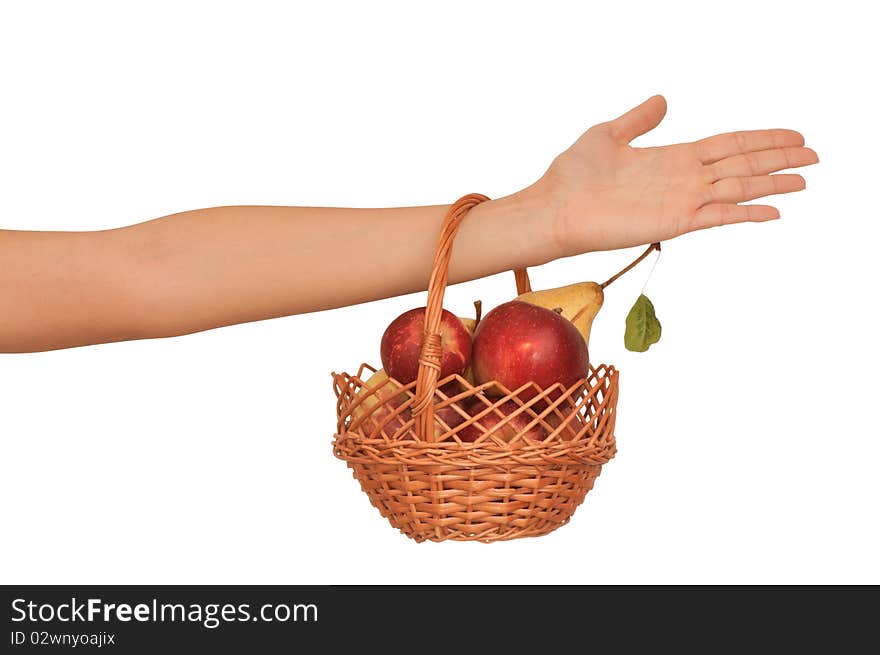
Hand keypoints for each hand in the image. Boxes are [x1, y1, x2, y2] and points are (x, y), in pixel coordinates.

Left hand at [527, 95, 818, 256]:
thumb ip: (639, 120)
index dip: (760, 139)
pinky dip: (746, 213)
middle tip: (815, 154)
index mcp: (672, 157)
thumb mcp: (608, 134)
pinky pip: (718, 215)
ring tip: (806, 178)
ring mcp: (681, 200)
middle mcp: (683, 179)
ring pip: (739, 188)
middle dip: (779, 158)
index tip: (791, 134)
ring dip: (774, 182)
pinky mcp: (673, 221)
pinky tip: (773, 210)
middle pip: (742, 164)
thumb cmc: (572, 175)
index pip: (728, 145)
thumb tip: (664, 100)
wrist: (553, 207)